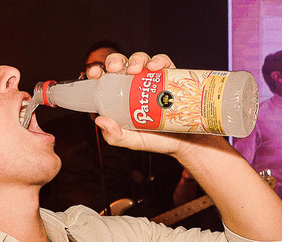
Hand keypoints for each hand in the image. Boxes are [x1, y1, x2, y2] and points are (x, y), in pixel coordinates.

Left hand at [90, 52, 219, 156]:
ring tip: (136, 69)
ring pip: (141, 59)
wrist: (187, 143)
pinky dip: (158, 60)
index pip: (105, 79)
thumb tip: (100, 120)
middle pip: (121, 64)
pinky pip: (163, 62)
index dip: (97, 71)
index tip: (95, 73)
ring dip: (136, 59)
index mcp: (121, 96)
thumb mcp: (133, 142)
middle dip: (115, 60)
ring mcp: (153, 79)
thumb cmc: (158, 141)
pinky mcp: (170, 76)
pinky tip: (156, 67)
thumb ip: (115, 136)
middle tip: (115, 69)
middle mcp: (135, 85)